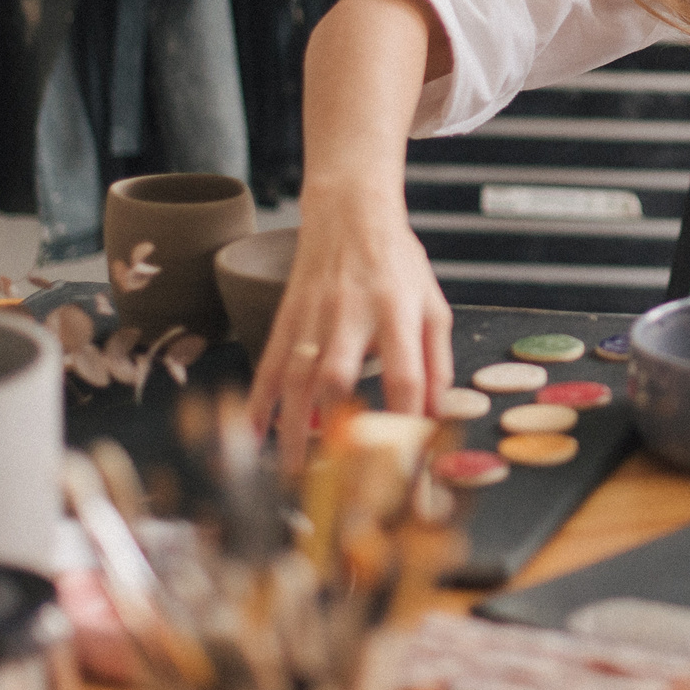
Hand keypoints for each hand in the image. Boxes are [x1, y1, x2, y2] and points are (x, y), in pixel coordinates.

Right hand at [249, 186, 453, 476]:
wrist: (350, 211)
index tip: (408, 466)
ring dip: (292, 428)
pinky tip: (252, 433)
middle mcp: (352, 314)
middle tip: (338, 479)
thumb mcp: (433, 304)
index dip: (408, 424)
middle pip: (339, 377)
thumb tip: (435, 416)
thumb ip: (437, 361)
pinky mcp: (287, 316)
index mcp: (398, 311)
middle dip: (335, 431)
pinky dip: (258, 400)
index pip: (405, 376)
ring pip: (296, 376)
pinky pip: (269, 362)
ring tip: (292, 473)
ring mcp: (314, 315)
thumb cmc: (398, 262)